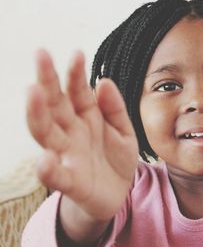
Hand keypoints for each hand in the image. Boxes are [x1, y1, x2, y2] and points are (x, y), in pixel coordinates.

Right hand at [26, 50, 137, 221]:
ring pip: (46, 133)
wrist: (120, 193)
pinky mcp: (69, 182)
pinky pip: (55, 176)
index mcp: (86, 117)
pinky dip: (48, 168)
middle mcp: (71, 132)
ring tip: (33, 92)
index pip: (78, 91)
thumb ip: (115, 109)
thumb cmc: (117, 158)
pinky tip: (45, 158)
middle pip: (55, 104)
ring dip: (38, 114)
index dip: (76, 73)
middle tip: (41, 54)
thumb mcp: (124, 131)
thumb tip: (104, 80)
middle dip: (48, 81)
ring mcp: (67, 155)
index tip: (78, 53)